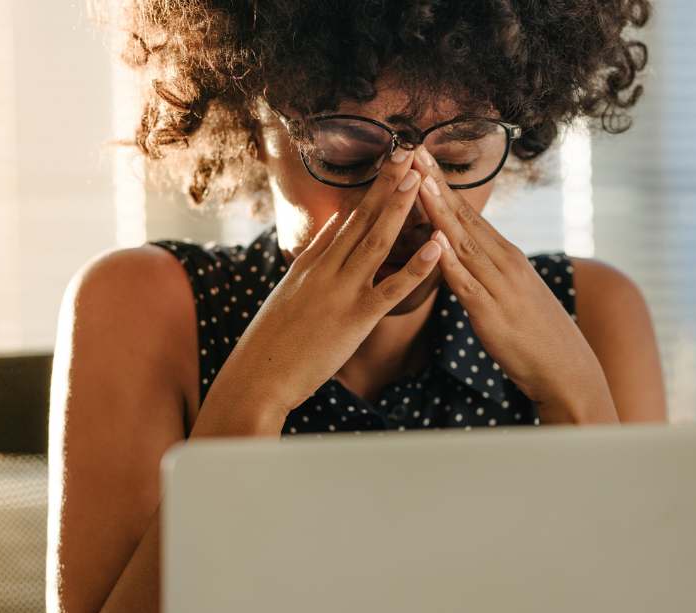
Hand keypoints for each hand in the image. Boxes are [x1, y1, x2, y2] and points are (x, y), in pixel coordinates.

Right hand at [192, 147, 442, 436]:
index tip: (391, 163)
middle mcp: (326, 269)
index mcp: (312, 263)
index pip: (348, 218)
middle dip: (388, 185)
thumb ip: (314, 255)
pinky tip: (437, 246)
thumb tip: (334, 222)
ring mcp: (341, 291)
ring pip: (377, 242)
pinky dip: (417, 266)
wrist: (258, 375)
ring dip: (400, 209)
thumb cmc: (272, 341)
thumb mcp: (289, 290)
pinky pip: (392, 289)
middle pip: (362, 219)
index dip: (372, 190)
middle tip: (409, 153)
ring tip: (420, 179)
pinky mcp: (356, 318)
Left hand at [409, 145, 617, 423]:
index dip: (442, 184)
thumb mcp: (512, 292)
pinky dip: (450, 262)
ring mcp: (499, 286)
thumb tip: (463, 253)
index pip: (468, 213)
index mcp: (506, 256)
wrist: (567, 371)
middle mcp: (504, 263)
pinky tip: (434, 243)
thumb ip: (488, 270)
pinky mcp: (492, 314)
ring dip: (439, 211)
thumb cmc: (536, 335)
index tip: (420, 156)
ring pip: (462, 242)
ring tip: (418, 182)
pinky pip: (467, 284)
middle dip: (435, 183)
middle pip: (463, 217)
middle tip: (411, 149)